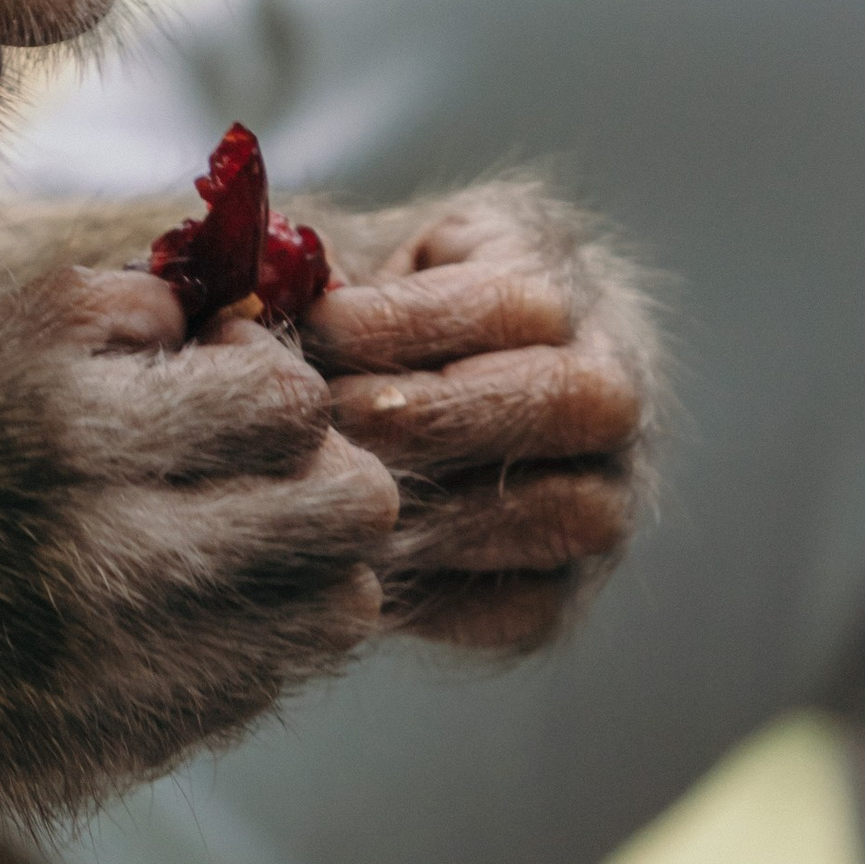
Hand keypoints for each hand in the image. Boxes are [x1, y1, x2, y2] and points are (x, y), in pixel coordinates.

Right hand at [0, 262, 399, 804]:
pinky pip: (235, 703)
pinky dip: (220, 652)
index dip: (273, 380)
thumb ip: (134, 315)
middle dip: (322, 475)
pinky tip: (140, 616)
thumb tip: (254, 331)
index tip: (224, 380)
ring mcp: (93, 689)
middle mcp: (96, 570)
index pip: (291, 405)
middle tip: (262, 464)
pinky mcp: (78, 767)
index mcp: (66, 434)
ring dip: (292, 572)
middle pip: (346, 523)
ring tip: (214, 541)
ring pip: (321, 629)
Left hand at [303, 184, 653, 652]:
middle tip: (332, 425)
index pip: (520, 300)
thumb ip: (304, 274)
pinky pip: (531, 604)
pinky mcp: (569, 582)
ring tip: (336, 501)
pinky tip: (354, 567)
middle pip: (574, 401)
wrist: (374, 397)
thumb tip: (252, 305)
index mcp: (553, 272)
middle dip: (436, 418)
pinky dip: (439, 598)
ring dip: (440, 514)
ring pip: (574, 511)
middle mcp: (611, 375)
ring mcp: (608, 484)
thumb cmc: (343, 312)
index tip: (316, 329)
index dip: (410, 322)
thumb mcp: (338, 258)